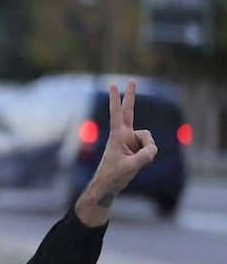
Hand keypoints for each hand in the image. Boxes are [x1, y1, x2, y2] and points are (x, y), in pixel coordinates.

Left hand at [74, 79, 157, 226]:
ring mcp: (131, 140)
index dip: (116, 99)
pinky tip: (139, 161)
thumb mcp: (130, 167)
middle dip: (131, 96)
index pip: (116, 113)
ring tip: (135, 161)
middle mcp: (124, 134)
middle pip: (129, 111)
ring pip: (149, 139)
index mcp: (117, 135)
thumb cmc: (114, 175)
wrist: (109, 184)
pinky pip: (150, 147)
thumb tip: (153, 149)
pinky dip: (149, 154)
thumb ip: (144, 156)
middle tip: (131, 80)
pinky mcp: (136, 147)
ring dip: (148, 149)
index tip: (113, 84)